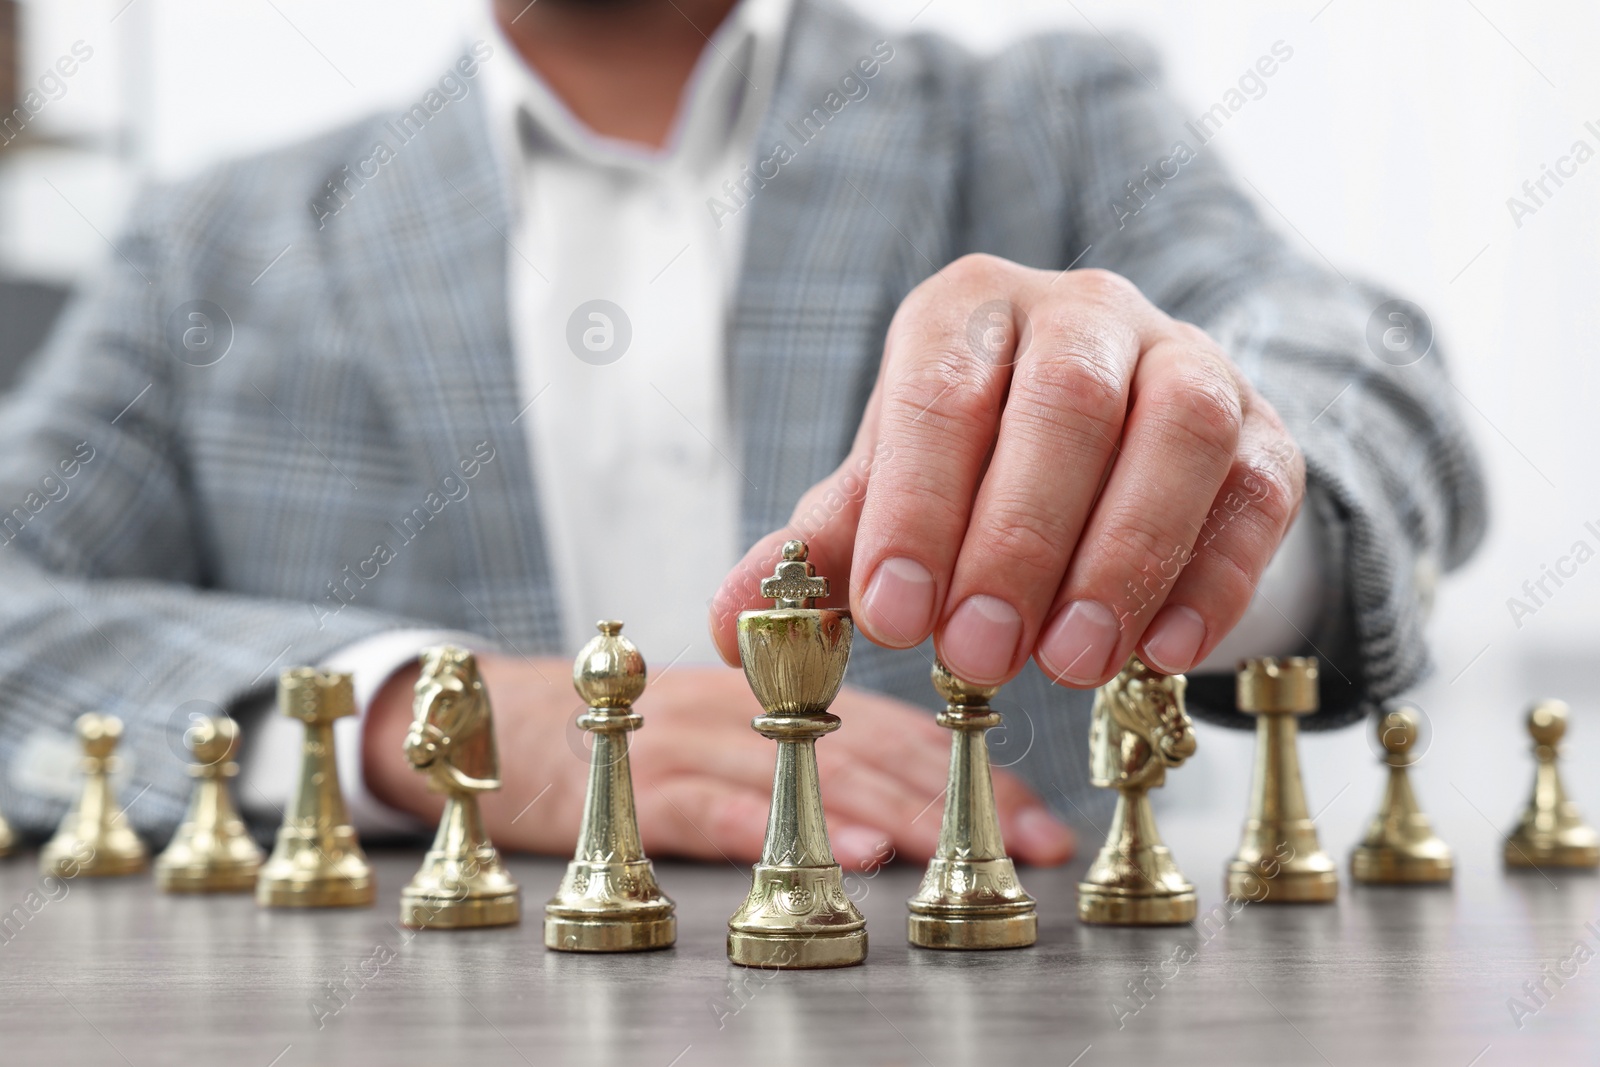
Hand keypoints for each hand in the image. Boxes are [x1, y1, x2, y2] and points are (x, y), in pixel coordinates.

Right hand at [362, 652, 1073, 868]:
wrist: (509, 723)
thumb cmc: (641, 738)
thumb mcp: (736, 731)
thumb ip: (815, 749)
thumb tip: (921, 804)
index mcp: (782, 693)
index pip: (899, 724)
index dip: (975, 768)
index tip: (1041, 819)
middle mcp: (752, 704)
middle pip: (870, 746)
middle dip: (957, 797)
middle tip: (1029, 845)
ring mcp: (695, 738)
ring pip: (805, 772)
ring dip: (886, 813)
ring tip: (949, 849)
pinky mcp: (639, 779)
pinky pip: (716, 804)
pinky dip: (781, 831)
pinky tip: (831, 856)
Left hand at [710, 256, 1304, 688]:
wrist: (1107, 445)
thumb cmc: (976, 464)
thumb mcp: (892, 493)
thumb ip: (823, 551)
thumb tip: (735, 629)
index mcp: (970, 312)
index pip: (941, 391)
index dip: (916, 506)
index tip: (892, 615)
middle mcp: (1083, 314)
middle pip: (1066, 403)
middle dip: (1018, 539)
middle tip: (977, 656)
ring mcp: (1188, 361)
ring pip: (1180, 429)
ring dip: (1125, 555)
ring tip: (1069, 662)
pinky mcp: (1264, 432)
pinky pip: (1257, 490)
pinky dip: (1214, 576)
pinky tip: (1163, 655)